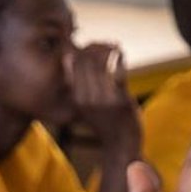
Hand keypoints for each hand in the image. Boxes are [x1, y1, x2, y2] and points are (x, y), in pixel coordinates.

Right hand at [68, 43, 140, 158]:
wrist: (120, 146)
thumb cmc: (104, 122)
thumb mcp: (84, 103)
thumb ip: (77, 83)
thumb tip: (69, 55)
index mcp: (75, 98)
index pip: (71, 63)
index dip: (80, 48)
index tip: (89, 45)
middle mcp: (86, 99)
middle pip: (85, 60)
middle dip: (96, 46)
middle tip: (106, 45)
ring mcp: (102, 101)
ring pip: (101, 63)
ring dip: (109, 49)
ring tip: (114, 47)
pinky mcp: (120, 102)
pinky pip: (118, 72)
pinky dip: (120, 58)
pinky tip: (121, 54)